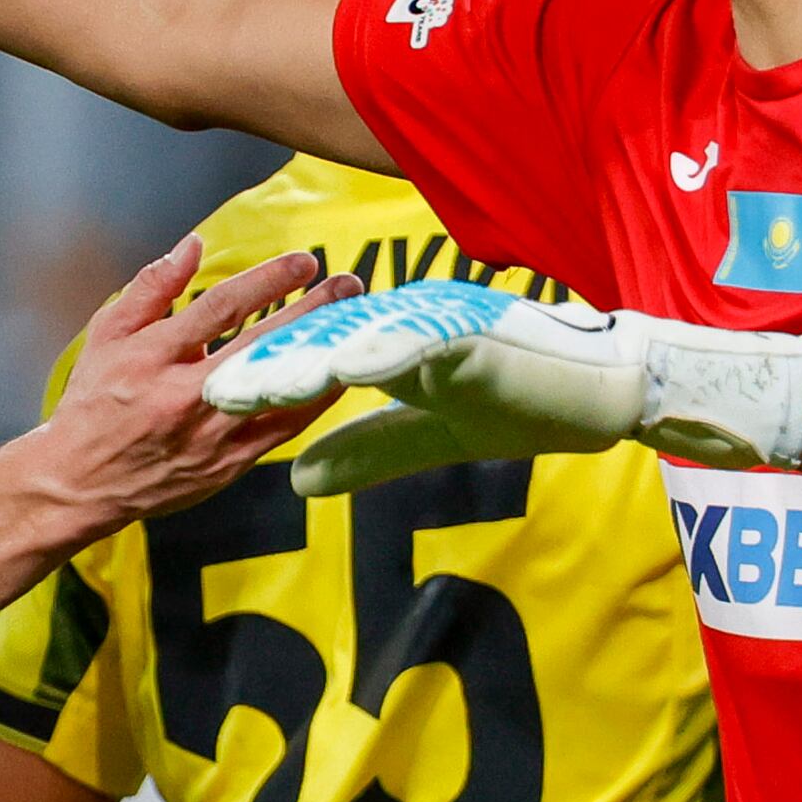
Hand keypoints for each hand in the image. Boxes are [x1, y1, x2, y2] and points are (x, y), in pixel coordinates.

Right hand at [17, 240, 351, 534]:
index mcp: (154, 356)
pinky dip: (313, 402)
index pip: (221, 308)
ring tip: (355, 328)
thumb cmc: (94, 404)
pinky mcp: (227, 464)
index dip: (268, 281)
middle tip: (349, 286)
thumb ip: (152, 287)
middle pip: (261, 346)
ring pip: (280, 390)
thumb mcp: (107, 335)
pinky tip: (336, 377)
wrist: (79, 482)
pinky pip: (282, 429)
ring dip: (321, 355)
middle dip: (311, 311)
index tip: (304, 261)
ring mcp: (210, 434)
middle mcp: (185, 396)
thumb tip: (193, 246)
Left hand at [204, 282, 801, 495]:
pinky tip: (347, 367)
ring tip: (253, 380)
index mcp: (386, 345)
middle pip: (318, 343)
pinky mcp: (476, 334)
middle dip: (259, 365)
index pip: (308, 361)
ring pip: (357, 338)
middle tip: (200, 389)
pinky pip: (421, 342)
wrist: (601, 390)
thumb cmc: (522, 403)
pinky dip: (382, 352)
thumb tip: (292, 476)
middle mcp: (404, 324)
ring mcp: (438, 324)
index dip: (255, 379)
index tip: (200, 403)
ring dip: (304, 357)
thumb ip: (362, 451)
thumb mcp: (427, 435)